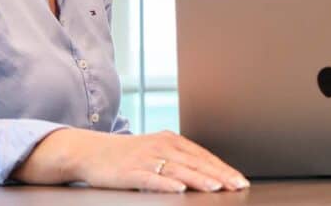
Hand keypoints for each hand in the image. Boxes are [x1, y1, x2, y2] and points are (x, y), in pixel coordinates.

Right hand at [13, 128, 249, 191]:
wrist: (90, 151)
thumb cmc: (126, 154)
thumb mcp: (156, 150)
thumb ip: (178, 160)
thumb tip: (206, 173)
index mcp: (171, 140)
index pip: (203, 155)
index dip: (222, 168)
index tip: (239, 180)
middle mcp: (161, 146)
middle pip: (195, 162)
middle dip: (219, 175)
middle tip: (238, 185)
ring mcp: (146, 158)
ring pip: (179, 170)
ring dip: (199, 179)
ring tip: (216, 187)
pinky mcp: (130, 171)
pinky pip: (152, 179)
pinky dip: (166, 184)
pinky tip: (179, 190)